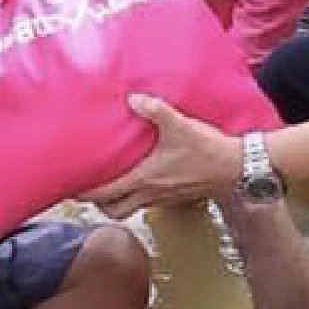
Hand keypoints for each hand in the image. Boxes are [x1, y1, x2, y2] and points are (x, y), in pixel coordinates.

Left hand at [88, 95, 245, 218]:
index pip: (107, 193)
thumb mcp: (180, 125)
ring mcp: (163, 198)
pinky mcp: (175, 196)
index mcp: (146, 179)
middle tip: (89, 187)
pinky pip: (147, 202)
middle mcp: (151, 193)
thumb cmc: (209, 150)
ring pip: (131, 208)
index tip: (70, 185)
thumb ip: (156, 110)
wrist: (238, 167)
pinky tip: (140, 177)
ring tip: (111, 182)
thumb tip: (133, 98)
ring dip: (117, 200)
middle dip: (98, 204)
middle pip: (114, 210)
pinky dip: (137, 195)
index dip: (85, 192)